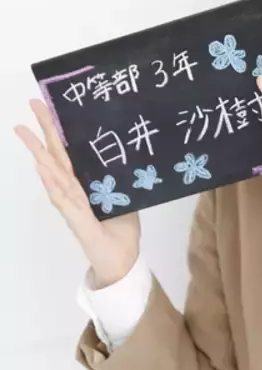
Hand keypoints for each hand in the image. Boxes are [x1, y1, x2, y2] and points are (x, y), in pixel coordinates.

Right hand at [14, 99, 140, 287]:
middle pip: (56, 158)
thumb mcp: (125, 202)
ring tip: (26, 132)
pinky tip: (43, 168)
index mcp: (85, 187)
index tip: (50, 107)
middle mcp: (74, 193)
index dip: (58, 131)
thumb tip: (129, 160)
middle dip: (44, 132)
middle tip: (32, 103)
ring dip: (40, 154)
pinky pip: (64, 200)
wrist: (121, 265)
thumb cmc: (121, 235)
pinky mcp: (79, 223)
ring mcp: (73, 208)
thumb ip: (119, 185)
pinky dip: (53, 184)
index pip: (69, 154)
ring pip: (54, 175)